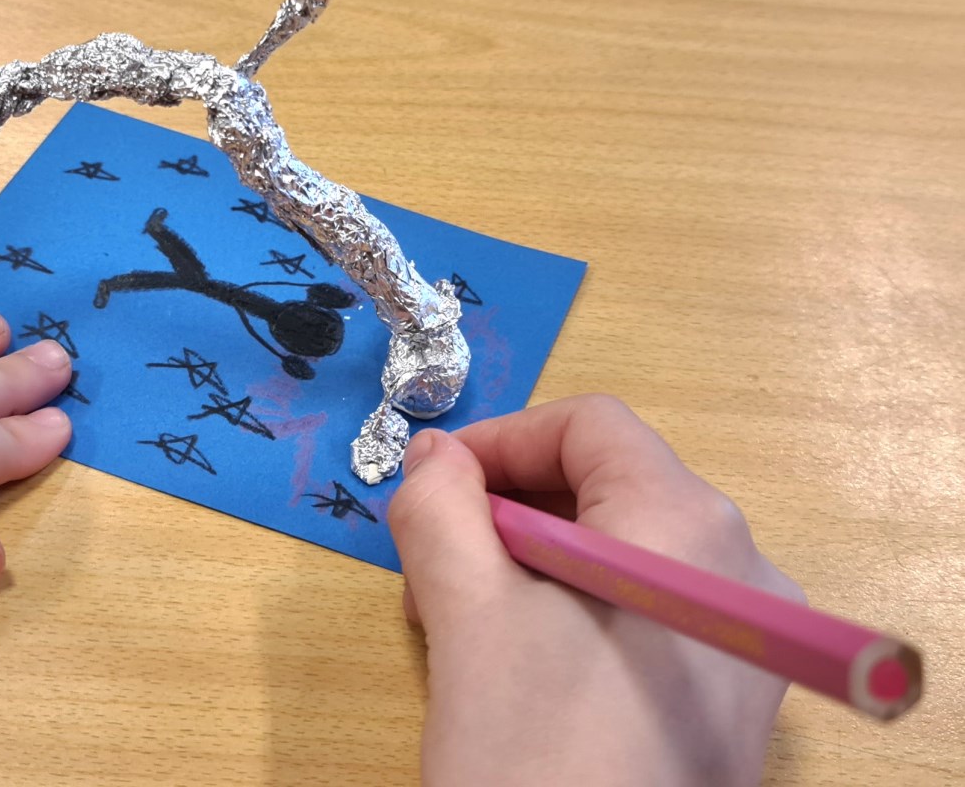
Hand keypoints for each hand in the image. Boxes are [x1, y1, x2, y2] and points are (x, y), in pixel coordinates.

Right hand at [389, 395, 801, 786]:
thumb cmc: (536, 751)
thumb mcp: (466, 617)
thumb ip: (439, 509)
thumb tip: (433, 455)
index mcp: (685, 523)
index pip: (590, 424)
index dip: (499, 438)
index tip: (430, 488)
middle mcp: (743, 565)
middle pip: (611, 484)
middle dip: (510, 508)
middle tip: (438, 565)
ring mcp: (746, 635)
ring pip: (623, 550)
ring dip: (535, 562)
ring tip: (468, 624)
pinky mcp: (738, 696)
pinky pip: (650, 609)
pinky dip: (578, 609)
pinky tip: (524, 669)